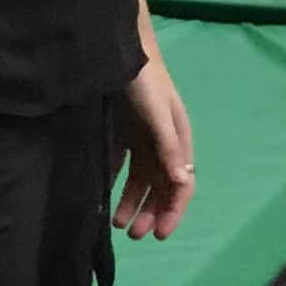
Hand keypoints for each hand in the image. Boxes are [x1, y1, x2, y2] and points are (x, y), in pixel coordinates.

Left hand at [112, 57, 193, 238]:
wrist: (118, 50)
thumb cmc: (143, 81)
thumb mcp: (157, 114)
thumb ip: (169, 146)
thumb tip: (181, 181)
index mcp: (178, 141)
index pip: (181, 185)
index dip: (173, 211)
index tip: (159, 235)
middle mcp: (163, 145)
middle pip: (160, 188)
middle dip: (151, 213)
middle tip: (134, 235)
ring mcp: (142, 140)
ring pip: (141, 181)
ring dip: (133, 204)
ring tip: (117, 224)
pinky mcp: (121, 134)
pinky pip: (121, 166)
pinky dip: (116, 184)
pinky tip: (104, 199)